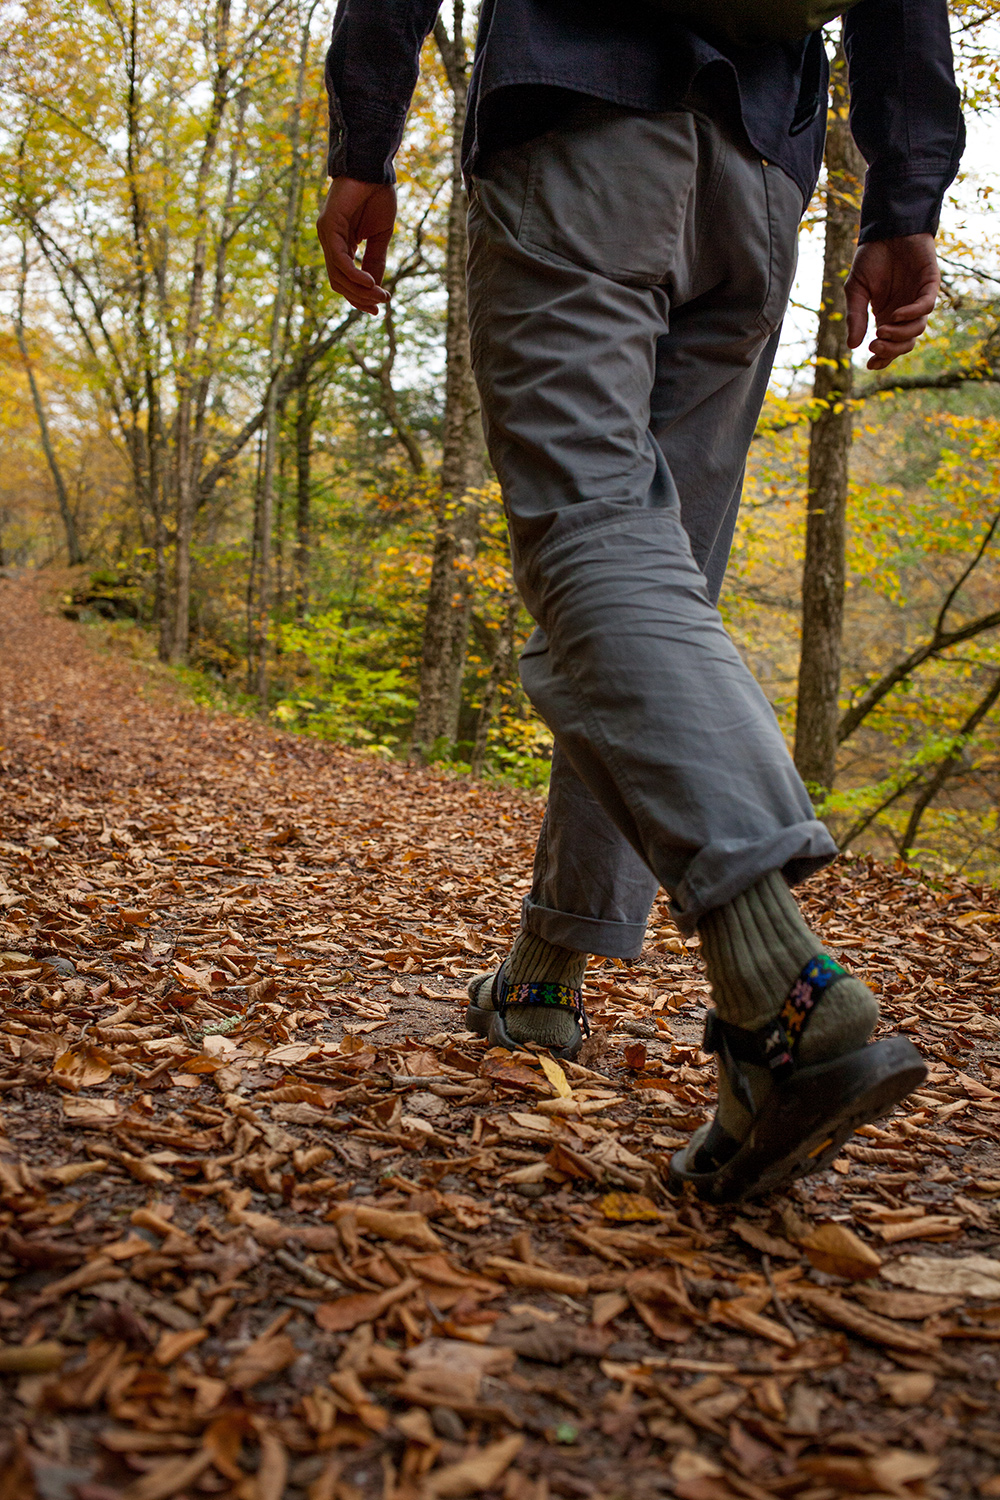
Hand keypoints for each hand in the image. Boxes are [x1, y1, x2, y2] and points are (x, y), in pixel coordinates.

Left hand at [317, 177, 396, 313]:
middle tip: (382, 303)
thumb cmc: (377, 195)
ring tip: (380, 294)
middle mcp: (330, 242)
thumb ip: (376, 260)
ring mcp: (326, 234)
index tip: (379, 308)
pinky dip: (353, 274)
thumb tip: (375, 287)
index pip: (345, 280)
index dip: (360, 297)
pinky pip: (339, 259)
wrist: (373, 167)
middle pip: (339, 283)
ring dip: (359, 290)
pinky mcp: (328, 226)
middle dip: (360, 298)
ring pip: (337, 275)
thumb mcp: (380, 235)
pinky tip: (369, 282)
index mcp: (342, 244)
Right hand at [845, 233, 939, 370]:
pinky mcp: (930, 283)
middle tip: (875, 345)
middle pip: (905, 342)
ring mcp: (918, 298)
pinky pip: (926, 305)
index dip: (883, 358)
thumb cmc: (871, 258)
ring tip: (882, 330)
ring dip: (900, 334)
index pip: (890, 345)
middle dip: (891, 350)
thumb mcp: (856, 291)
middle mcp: (905, 312)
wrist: (886, 230)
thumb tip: (853, 346)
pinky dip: (913, 313)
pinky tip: (896, 315)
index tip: (870, 364)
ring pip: (918, 328)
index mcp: (887, 316)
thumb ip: (856, 317)